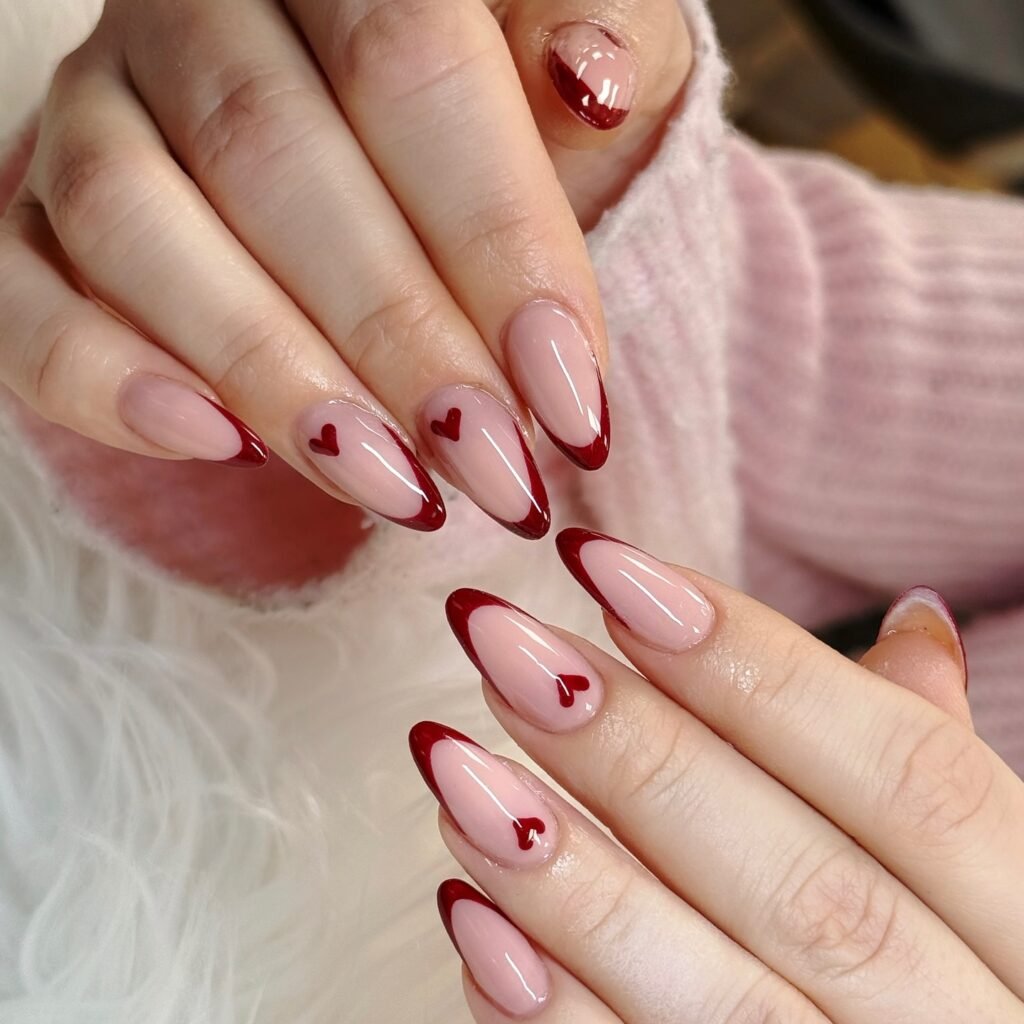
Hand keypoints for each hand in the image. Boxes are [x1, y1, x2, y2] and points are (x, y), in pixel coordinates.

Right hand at [0, 0, 690, 538]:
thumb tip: (589, 76)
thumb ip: (594, 45)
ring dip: (267, 374)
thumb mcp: (576, 71)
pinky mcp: (36, 220)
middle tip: (492, 471)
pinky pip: (18, 293)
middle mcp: (199, 8)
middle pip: (270, 154)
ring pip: (132, 221)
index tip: (572, 401)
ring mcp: (100, 110)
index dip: (496, 243)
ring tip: (388, 486)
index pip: (409, 63)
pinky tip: (214, 444)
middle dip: (396, 339)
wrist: (390, 159)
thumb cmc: (502, 122)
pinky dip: (101, 377)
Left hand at [412, 530, 1023, 1020]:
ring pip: (723, 1005)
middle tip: (502, 645)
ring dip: (571, 881)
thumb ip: (935, 764)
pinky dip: (556, 1019)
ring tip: (453, 763)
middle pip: (808, 886)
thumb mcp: (995, 882)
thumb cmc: (960, 976)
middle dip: (640, 753)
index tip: (606, 569)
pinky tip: (468, 917)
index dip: (760, 663)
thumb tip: (909, 615)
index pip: (916, 778)